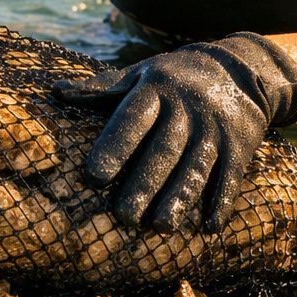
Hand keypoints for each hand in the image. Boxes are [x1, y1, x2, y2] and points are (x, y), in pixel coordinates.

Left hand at [54, 33, 296, 232]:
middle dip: (145, 183)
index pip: (134, 118)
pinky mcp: (239, 146)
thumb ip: (102, 87)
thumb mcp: (142, 73)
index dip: (114, 146)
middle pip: (165, 149)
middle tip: (124, 216)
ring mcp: (215, 128)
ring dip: (180, 197)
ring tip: (160, 226)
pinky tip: (209, 227)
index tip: (93, 176)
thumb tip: (55, 91)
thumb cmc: (176, 77)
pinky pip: (230, 176)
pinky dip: (222, 201)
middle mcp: (187, 108)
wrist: (241, 69)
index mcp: (157, 89)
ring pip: (196, 166)